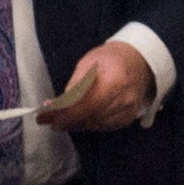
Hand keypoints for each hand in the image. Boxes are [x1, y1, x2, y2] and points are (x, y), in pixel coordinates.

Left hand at [39, 40, 153, 135]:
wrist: (139, 61)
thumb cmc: (112, 58)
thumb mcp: (89, 63)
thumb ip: (75, 85)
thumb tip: (57, 104)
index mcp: (114, 82)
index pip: (84, 105)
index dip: (62, 113)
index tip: (44, 116)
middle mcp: (123, 100)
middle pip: (88, 118)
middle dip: (64, 120)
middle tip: (47, 119)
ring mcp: (127, 112)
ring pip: (93, 125)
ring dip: (74, 123)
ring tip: (59, 118)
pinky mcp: (127, 119)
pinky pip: (102, 126)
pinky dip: (88, 123)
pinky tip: (78, 118)